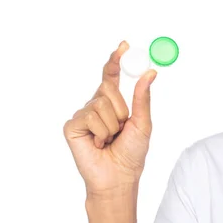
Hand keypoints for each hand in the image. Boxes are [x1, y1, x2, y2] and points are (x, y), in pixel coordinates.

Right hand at [63, 41, 156, 198]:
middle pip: (108, 87)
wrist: (118, 177)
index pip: (111, 75)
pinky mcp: (72, 126)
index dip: (116, 60)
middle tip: (122, 127)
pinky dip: (101, 132)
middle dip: (121, 107)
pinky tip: (97, 144)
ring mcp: (83, 115)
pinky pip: (90, 117)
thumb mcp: (143, 122)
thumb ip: (143, 97)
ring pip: (101, 103)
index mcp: (113, 103)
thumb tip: (150, 72)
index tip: (124, 45)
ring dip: (113, 124)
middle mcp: (96, 105)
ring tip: (110, 139)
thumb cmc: (131, 153)